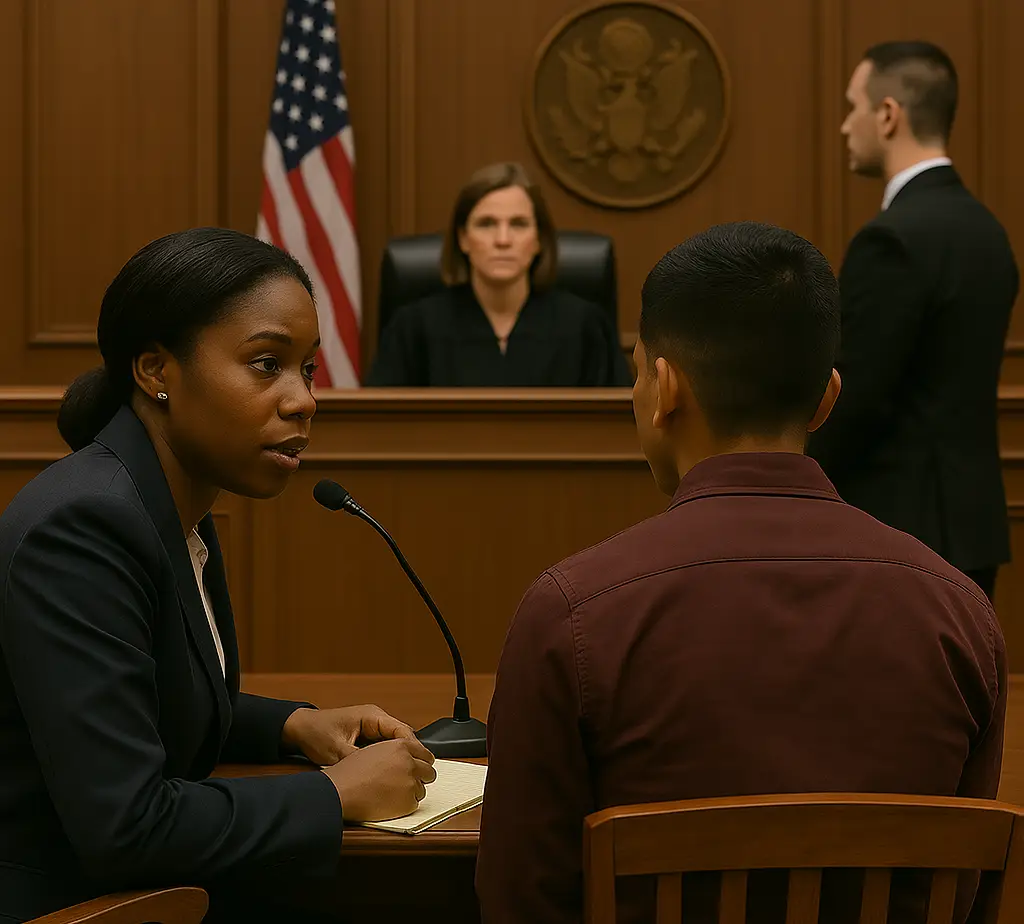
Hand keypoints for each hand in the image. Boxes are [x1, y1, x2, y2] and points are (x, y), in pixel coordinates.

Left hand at [281, 704, 415, 766]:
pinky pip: (384, 745)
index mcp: (371, 716)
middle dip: (411, 753)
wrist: (300, 729)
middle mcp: (375, 718)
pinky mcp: (366, 735)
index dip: (413, 747)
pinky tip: (392, 770)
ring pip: (395, 741)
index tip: (422, 762)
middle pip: (402, 735)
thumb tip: (379, 774)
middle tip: (422, 771)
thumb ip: (360, 760)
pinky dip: (389, 756)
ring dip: (401, 755)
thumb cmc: (316, 734)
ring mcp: (371, 726)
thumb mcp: (338, 751)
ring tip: (410, 773)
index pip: (401, 730)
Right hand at [322, 737, 436, 821]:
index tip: (421, 767)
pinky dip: (404, 806)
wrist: (340, 792)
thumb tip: (406, 758)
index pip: (425, 753)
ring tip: (390, 793)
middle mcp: (409, 762)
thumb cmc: (349, 773)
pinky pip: (414, 805)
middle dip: (420, 778)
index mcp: (401, 746)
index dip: (422, 762)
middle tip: (405, 783)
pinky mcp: (408, 802)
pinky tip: (387, 803)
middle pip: (429, 771)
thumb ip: (394, 752)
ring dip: (411, 792)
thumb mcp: (373, 751)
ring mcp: (410, 782)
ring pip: (421, 789)